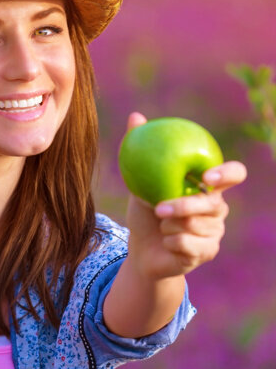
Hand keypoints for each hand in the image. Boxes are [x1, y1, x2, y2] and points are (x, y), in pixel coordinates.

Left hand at [124, 112, 247, 280]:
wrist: (142, 250)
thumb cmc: (145, 211)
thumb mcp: (139, 182)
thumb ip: (140, 151)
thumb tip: (135, 117)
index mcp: (208, 187)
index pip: (233, 174)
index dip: (227, 174)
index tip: (207, 177)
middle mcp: (218, 208)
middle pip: (213, 204)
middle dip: (184, 206)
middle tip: (159, 209)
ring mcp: (216, 231)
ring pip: (196, 226)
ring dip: (169, 227)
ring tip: (161, 226)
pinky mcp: (208, 252)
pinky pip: (188, 245)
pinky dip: (170, 243)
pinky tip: (166, 243)